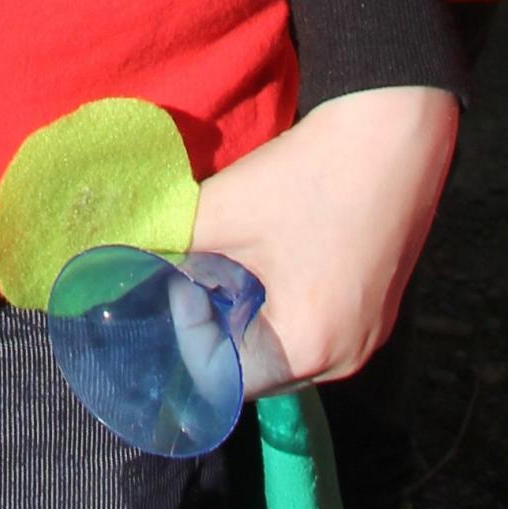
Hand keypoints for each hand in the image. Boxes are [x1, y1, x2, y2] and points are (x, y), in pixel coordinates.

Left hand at [187, 83, 459, 385]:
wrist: (395, 130)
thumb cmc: (309, 175)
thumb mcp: (224, 212)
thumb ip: (164, 246)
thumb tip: (112, 261)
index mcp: (307, 349)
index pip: (221, 378)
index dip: (185, 334)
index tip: (174, 281)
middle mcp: (343, 360)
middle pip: (254, 368)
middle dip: (215, 325)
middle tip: (196, 269)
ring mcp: (367, 338)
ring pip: (283, 348)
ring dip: (248, 315)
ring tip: (233, 259)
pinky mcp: (376, 312)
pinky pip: (314, 329)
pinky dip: (283, 305)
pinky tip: (273, 257)